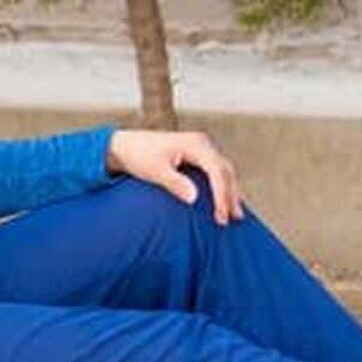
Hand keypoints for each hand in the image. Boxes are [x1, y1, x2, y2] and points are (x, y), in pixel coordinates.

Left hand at [105, 128, 244, 223]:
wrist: (125, 146)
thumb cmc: (139, 156)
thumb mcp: (155, 171)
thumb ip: (175, 184)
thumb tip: (194, 198)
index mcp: (195, 144)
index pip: (216, 170)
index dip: (221, 194)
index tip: (221, 215)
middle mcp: (202, 143)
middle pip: (225, 170)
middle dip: (230, 195)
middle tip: (232, 219)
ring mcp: (201, 147)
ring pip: (224, 170)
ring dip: (230, 191)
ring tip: (235, 215)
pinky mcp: (198, 155)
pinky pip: (217, 171)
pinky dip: (223, 186)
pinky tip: (225, 202)